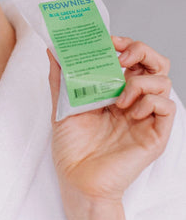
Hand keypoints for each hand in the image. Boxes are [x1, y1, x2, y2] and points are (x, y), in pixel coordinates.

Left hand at [48, 36, 175, 200]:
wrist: (77, 179)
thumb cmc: (71, 146)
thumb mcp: (62, 105)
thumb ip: (60, 77)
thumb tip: (52, 49)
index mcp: (115, 90)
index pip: (132, 58)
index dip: (125, 44)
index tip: (109, 40)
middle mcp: (134, 100)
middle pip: (155, 63)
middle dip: (141, 50)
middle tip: (121, 56)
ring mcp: (146, 117)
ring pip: (164, 81)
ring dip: (140, 80)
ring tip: (119, 97)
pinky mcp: (155, 134)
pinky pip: (167, 107)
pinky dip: (150, 101)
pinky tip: (130, 110)